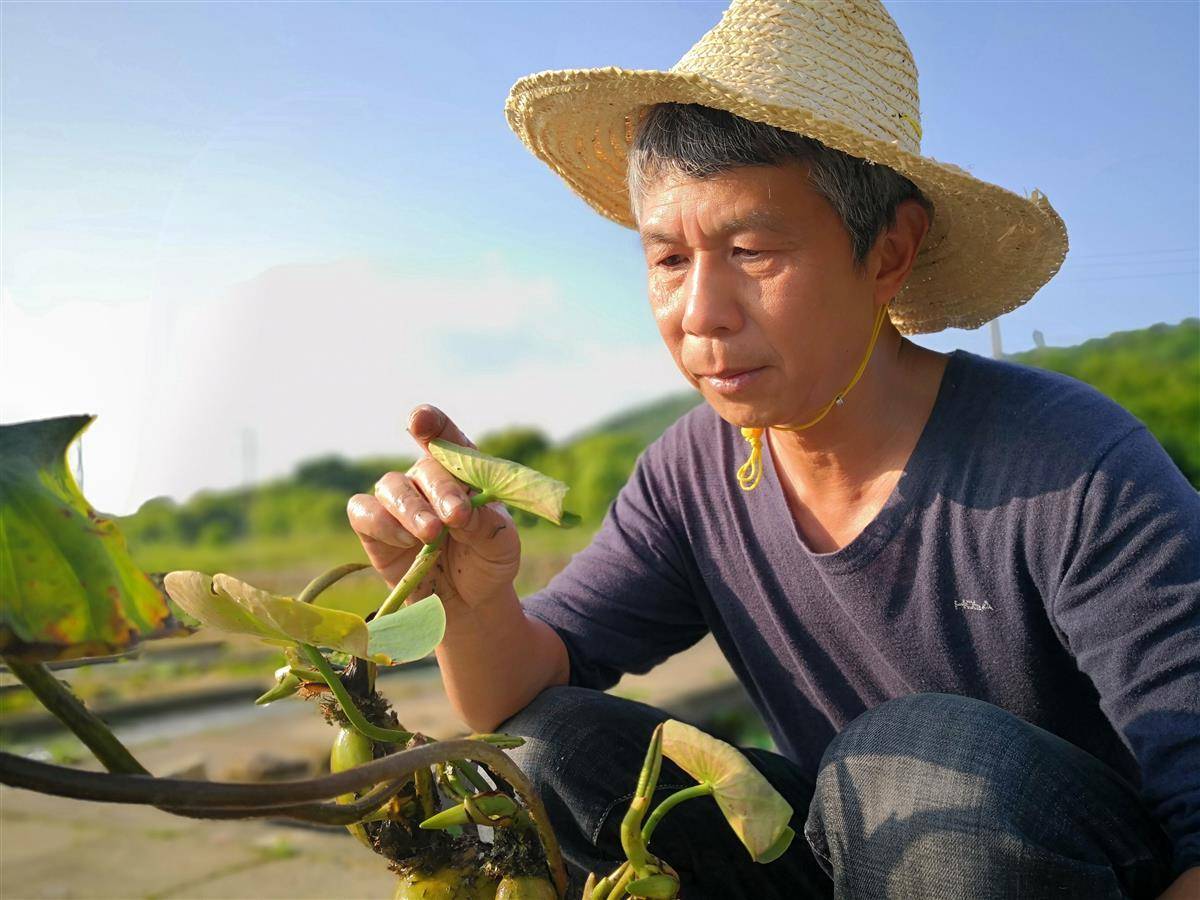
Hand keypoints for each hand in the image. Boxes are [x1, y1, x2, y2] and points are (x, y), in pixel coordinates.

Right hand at [347, 405, 520, 616]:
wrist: (469, 601)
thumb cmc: (488, 560)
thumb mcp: (502, 544)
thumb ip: (487, 524)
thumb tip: (462, 513)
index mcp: (462, 471)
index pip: (445, 438)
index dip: (432, 424)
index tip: (421, 421)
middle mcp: (426, 479)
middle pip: (424, 467)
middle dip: (441, 490)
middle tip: (457, 517)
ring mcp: (398, 502)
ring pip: (391, 486)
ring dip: (411, 508)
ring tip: (432, 535)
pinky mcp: (374, 529)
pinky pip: (363, 512)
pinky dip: (382, 522)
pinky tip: (407, 540)